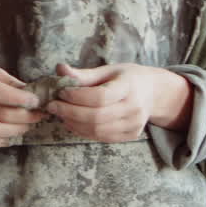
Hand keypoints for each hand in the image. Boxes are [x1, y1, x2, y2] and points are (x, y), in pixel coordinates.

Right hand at [0, 62, 45, 147]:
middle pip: (0, 114)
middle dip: (25, 117)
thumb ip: (11, 83)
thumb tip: (33, 96)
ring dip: (16, 130)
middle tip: (37, 116)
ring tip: (26, 126)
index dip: (20, 99)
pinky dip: (0, 141)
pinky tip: (11, 136)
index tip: (36, 101)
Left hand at [44, 63, 190, 142]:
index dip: (77, 97)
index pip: (100, 97)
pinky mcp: (131, 135)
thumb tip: (60, 69)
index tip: (61, 92)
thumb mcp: (108, 70)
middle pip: (97, 117)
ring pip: (98, 130)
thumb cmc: (126, 78)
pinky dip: (83, 131)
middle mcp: (134, 108)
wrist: (153, 92)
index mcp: (129, 87)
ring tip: (59, 113)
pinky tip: (71, 122)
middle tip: (52, 106)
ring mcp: (134, 125)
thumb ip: (84, 74)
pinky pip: (102, 137)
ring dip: (73, 123)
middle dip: (70, 112)